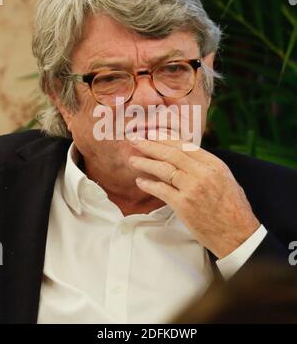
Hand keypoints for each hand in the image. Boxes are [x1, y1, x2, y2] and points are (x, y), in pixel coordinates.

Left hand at [128, 137, 259, 258]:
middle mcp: (203, 173)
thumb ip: (206, 167)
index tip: (152, 135)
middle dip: (150, 145)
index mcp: (215, 164)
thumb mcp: (226, 179)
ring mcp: (192, 189)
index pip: (185, 146)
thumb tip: (186, 157)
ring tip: (132, 159)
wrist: (238, 235)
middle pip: (171, 154)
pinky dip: (148, 184)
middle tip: (135, 140)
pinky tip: (140, 181)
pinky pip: (161, 190)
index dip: (165, 139)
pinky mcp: (184, 205)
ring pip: (163, 169)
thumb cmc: (233, 209)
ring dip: (145, 163)